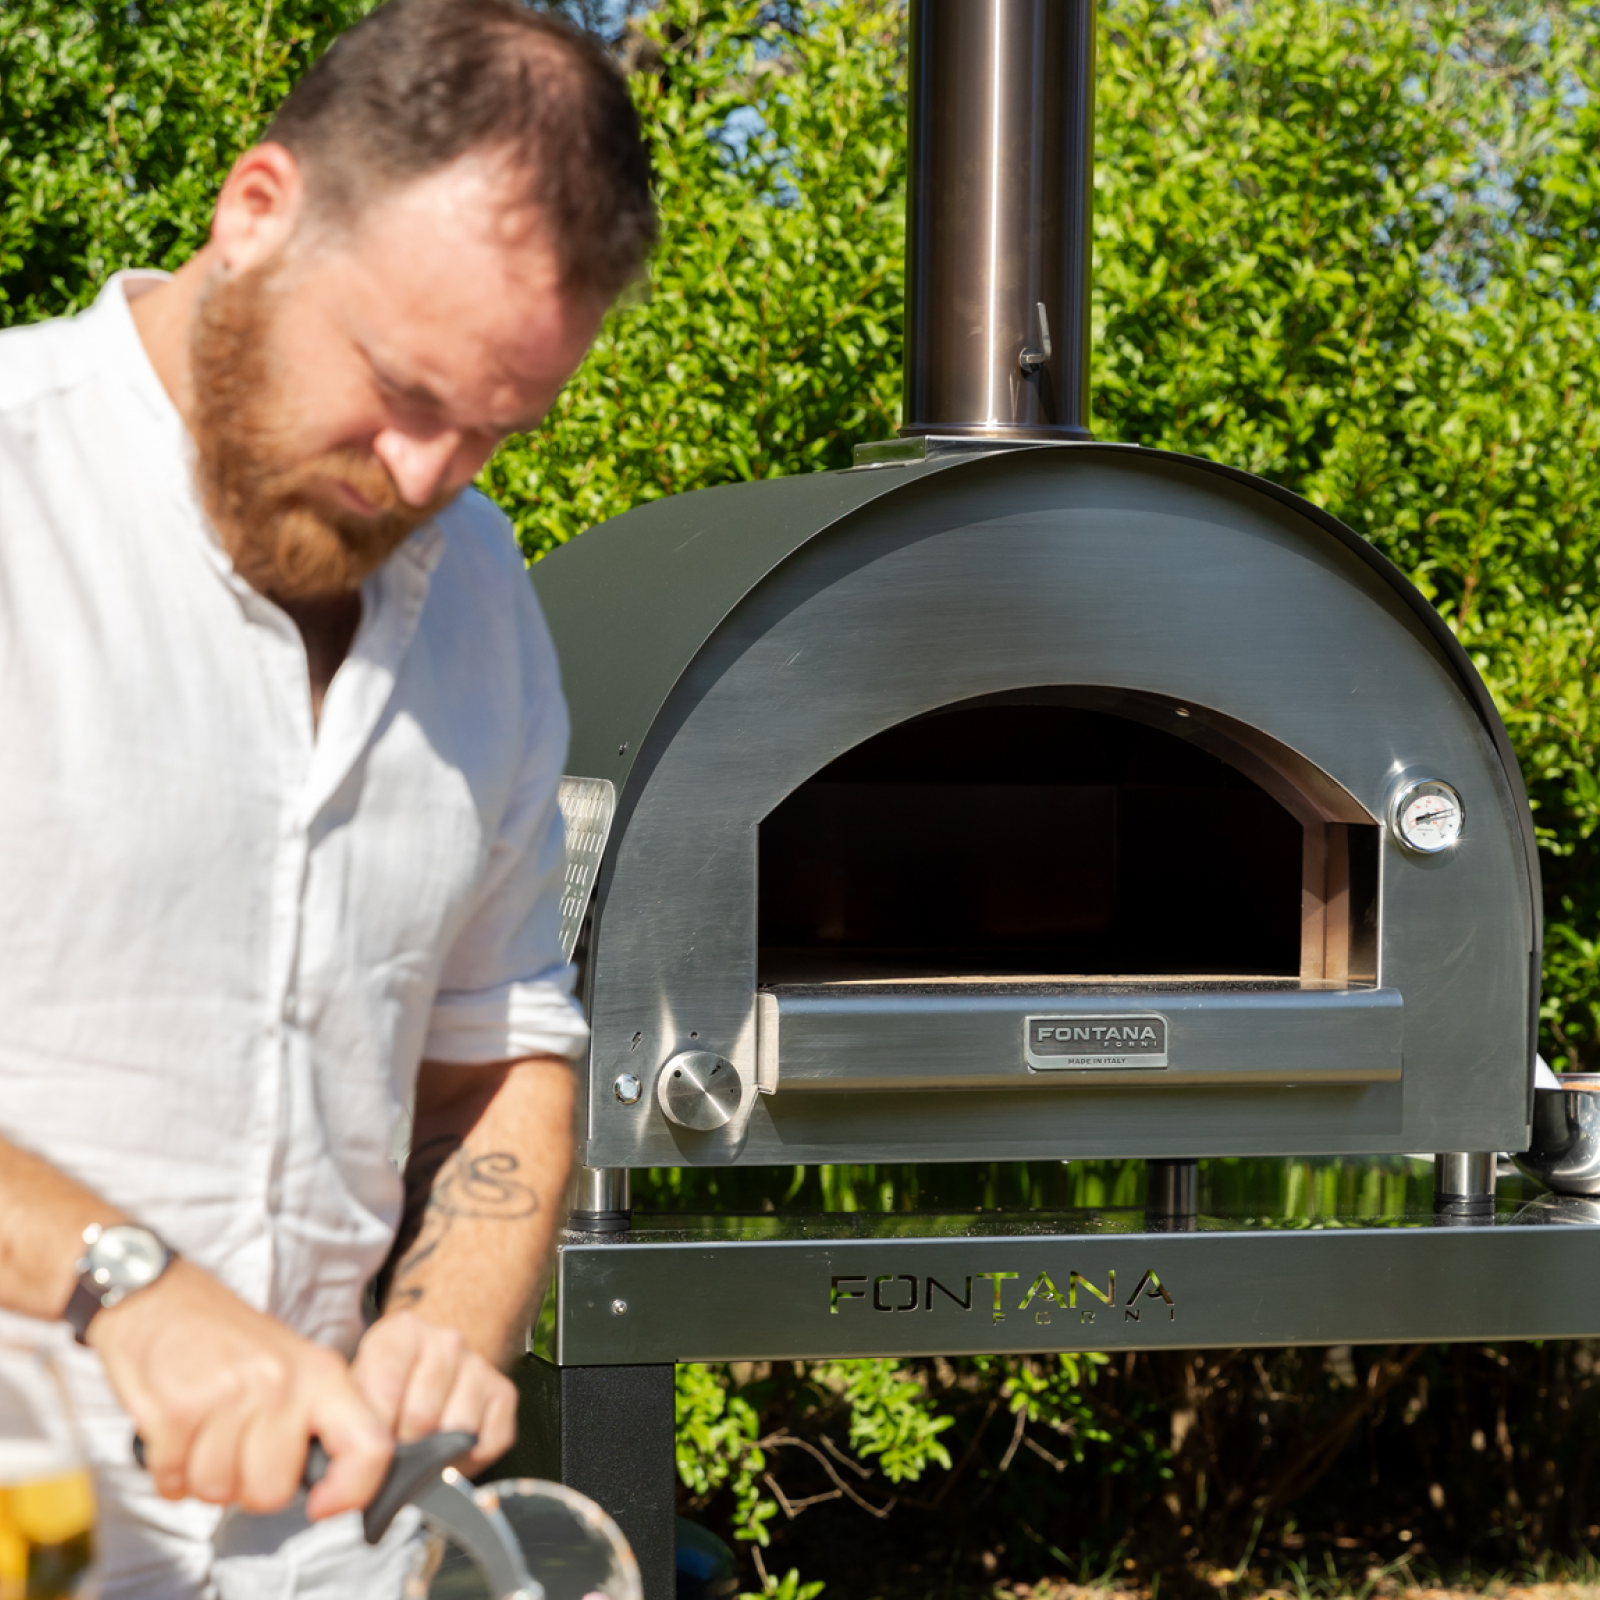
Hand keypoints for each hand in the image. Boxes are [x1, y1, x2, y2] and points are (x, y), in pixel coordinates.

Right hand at [89, 1259, 392, 1519]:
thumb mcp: (293, 1362)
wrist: (161, 1299)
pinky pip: (174, 1481)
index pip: (369, 1445)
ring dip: (202, 1476)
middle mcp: (282, 1385)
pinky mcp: (178, 1410)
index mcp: (322, 1374)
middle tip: (234, 1447)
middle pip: (273, 1491)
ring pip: (219, 1490)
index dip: (353, 1491)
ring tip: (202, 1433)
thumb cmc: (229, 1340)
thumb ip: (315, 1418)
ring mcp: (230, 1396)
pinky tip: (173, 1436)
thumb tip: (328, 1487)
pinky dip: (168, 1472)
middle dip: (246, 1485)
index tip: (323, 1505)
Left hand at [350, 1310, 517, 1474]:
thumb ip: (353, 1415)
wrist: (425, 1366)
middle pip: (422, 1417)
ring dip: (437, 1454)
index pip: (386, 1388)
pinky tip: (448, 1450)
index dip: (373, 1432)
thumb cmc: (383, 1386)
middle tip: (392, 1456)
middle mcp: (447, 1341)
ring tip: (420, 1452)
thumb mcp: (355, 1387)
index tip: (365, 1451)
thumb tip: (350, 1468)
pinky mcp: (504, 1392)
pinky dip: (467, 1460)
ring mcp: (479, 1364)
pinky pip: (489, 1443)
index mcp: (402, 1332)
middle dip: (403, 1449)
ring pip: (458, 1431)